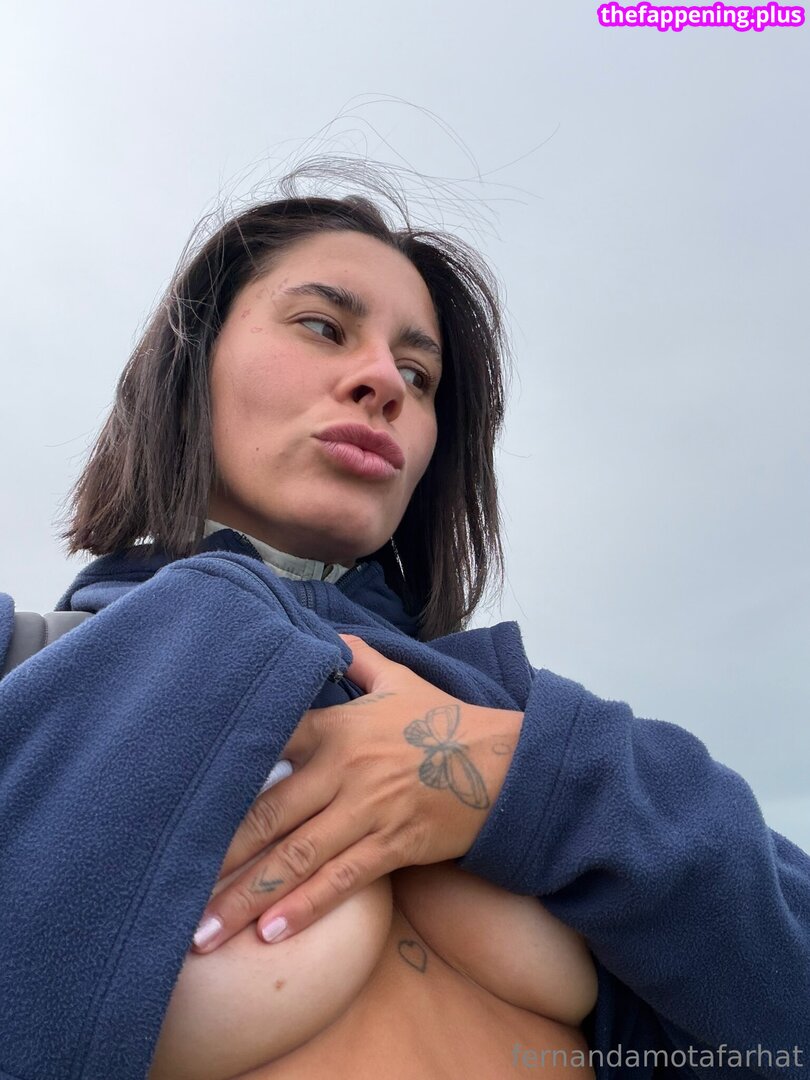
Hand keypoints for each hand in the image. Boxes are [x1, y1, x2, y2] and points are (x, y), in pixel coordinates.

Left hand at [192, 633, 522, 951]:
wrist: (505, 762)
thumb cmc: (447, 722)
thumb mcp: (401, 680)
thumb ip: (358, 660)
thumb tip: (329, 638)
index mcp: (337, 727)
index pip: (267, 747)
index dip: (222, 780)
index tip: (179, 809)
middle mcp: (343, 769)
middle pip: (268, 817)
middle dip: (219, 860)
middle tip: (174, 895)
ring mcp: (366, 809)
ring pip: (295, 857)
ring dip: (247, 897)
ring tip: (204, 932)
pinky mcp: (392, 845)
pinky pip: (341, 880)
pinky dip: (304, 907)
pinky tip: (270, 933)